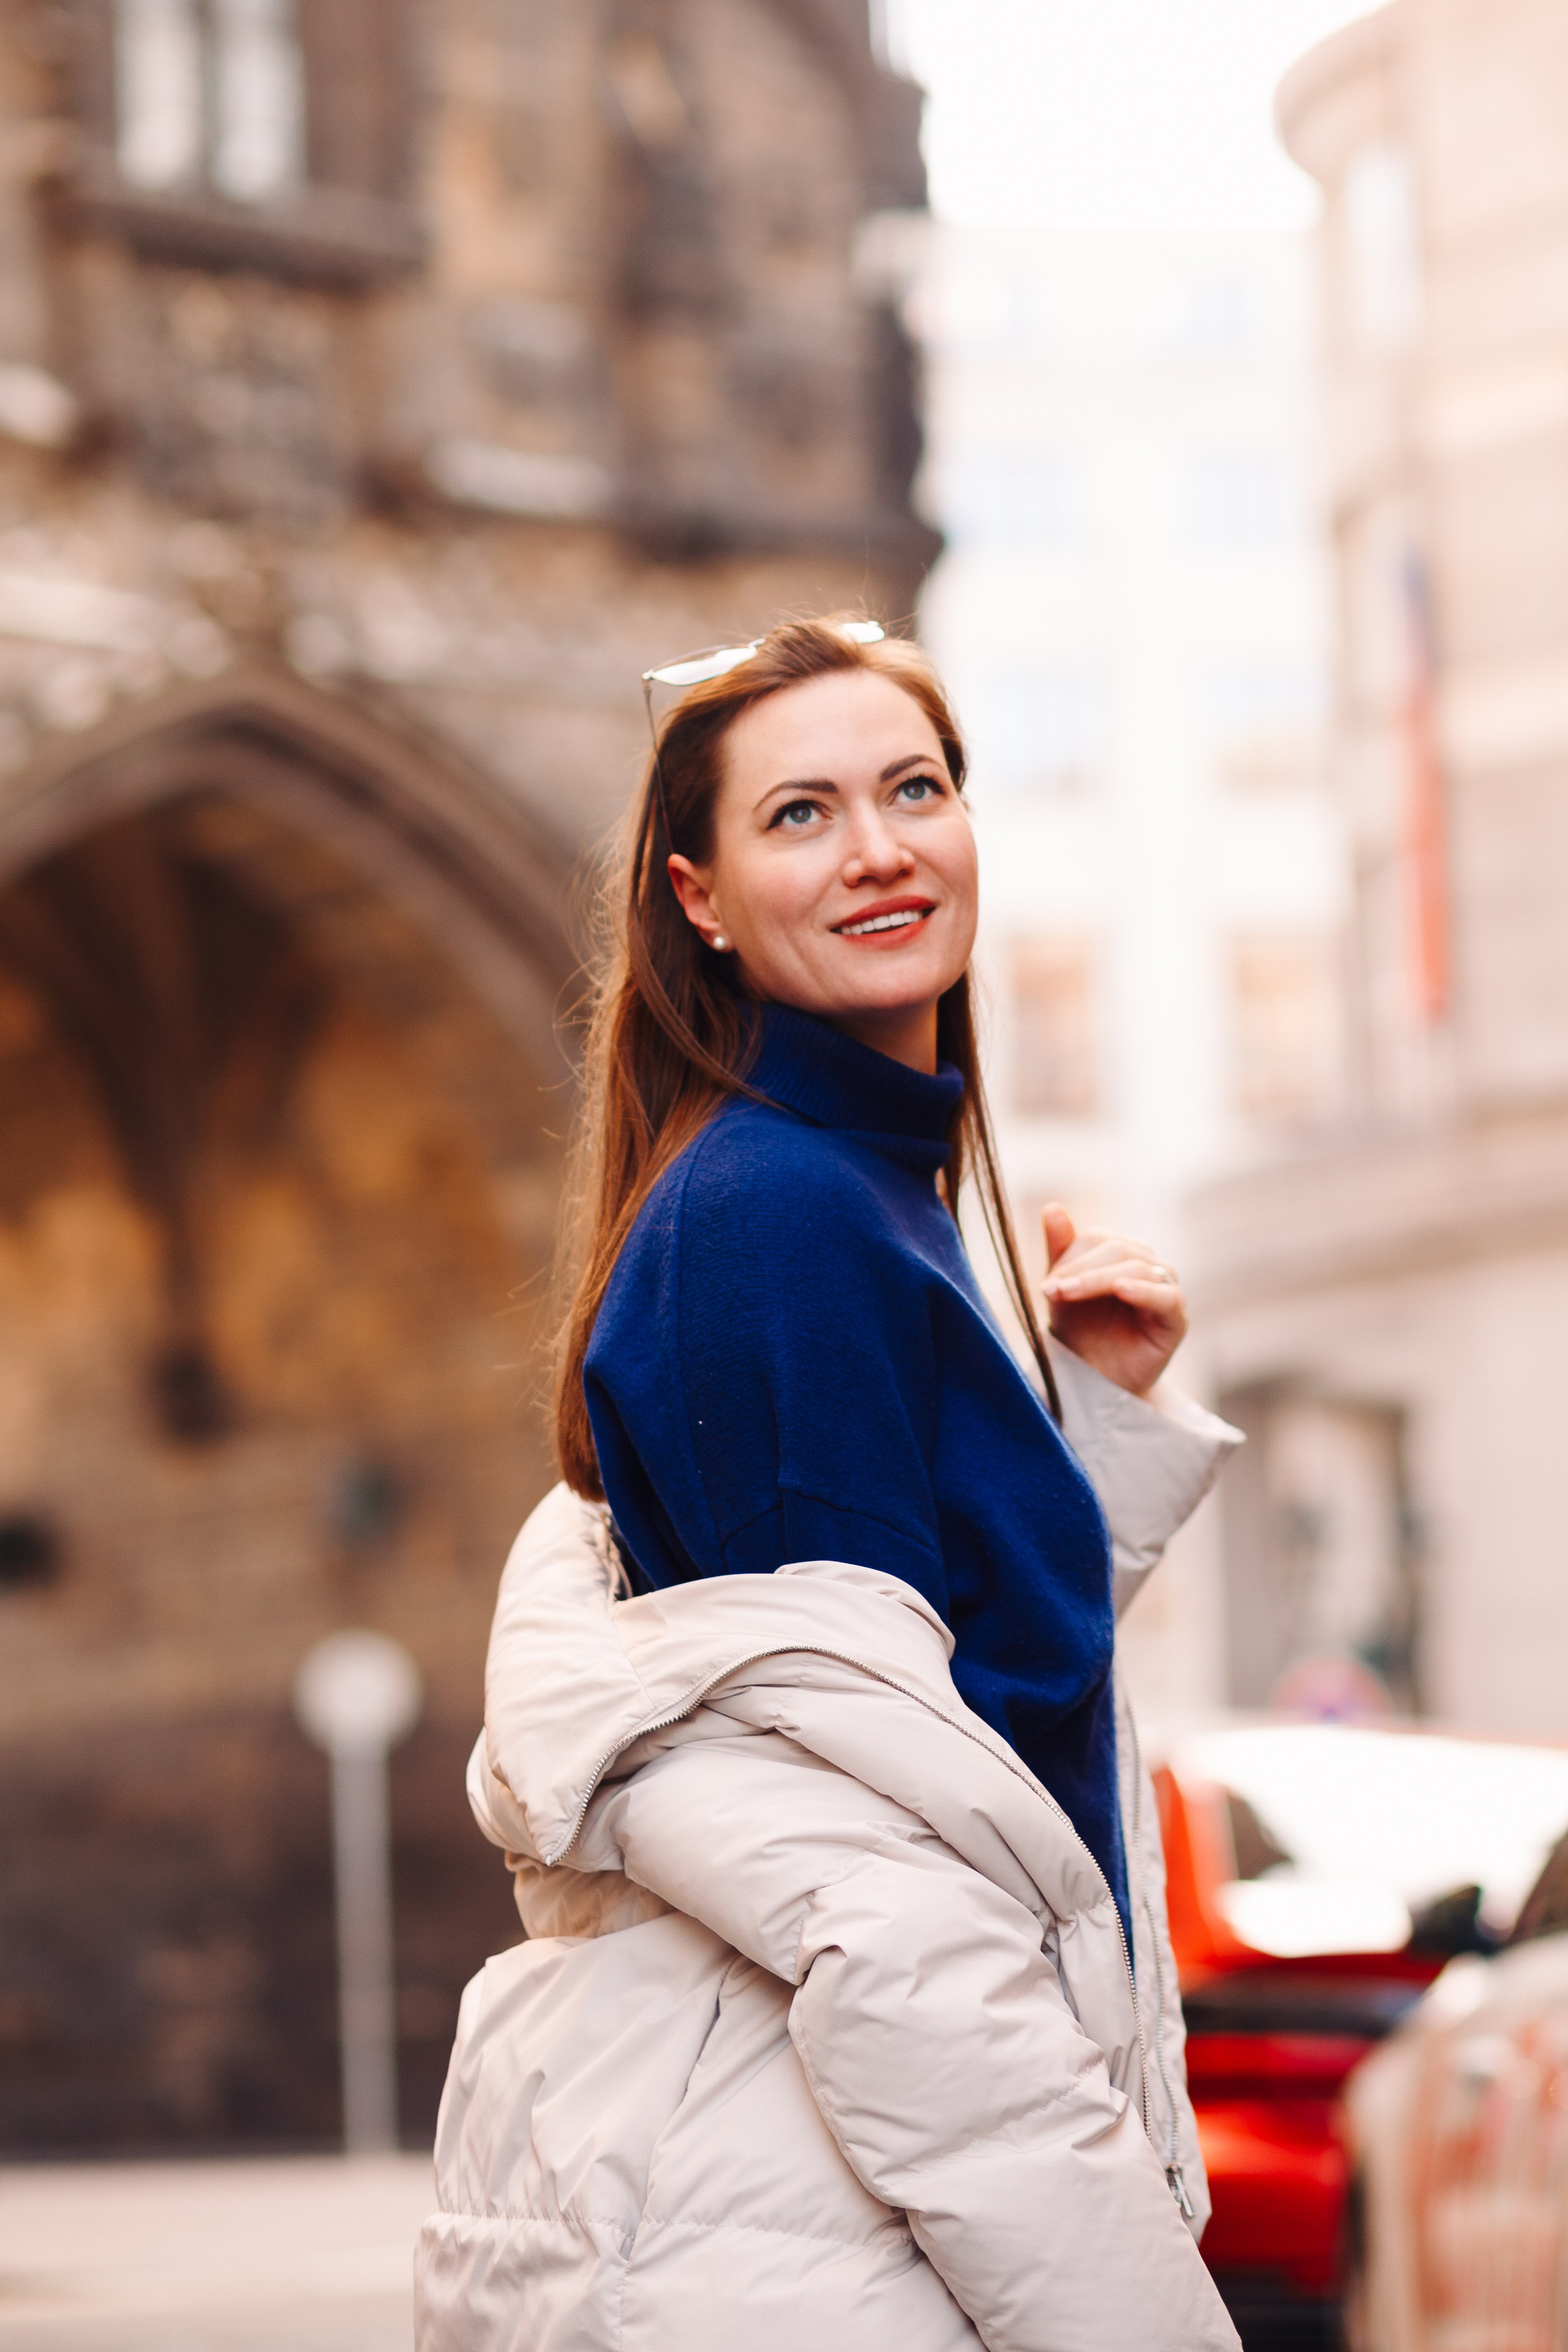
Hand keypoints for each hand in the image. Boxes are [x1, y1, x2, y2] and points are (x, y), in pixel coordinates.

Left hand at [1040, 1202, 1186, 1398]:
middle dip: (1080, 1269)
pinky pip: (1165, 1296)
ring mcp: (1164, 1289)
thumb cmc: (1080, 1332)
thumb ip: (1060, 1249)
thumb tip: (1052, 1206)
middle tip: (1051, 1291)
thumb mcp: (1062, 1290)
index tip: (1045, 1284)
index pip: (1098, 1239)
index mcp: (1120, 1253)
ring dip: (1098, 1279)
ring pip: (1137, 1268)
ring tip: (1068, 1294)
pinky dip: (1143, 1291)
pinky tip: (1122, 1290)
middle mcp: (1146, 1264)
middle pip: (1118, 1250)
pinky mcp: (1176, 1317)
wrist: (1094, 1380)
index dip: (1070, 1256)